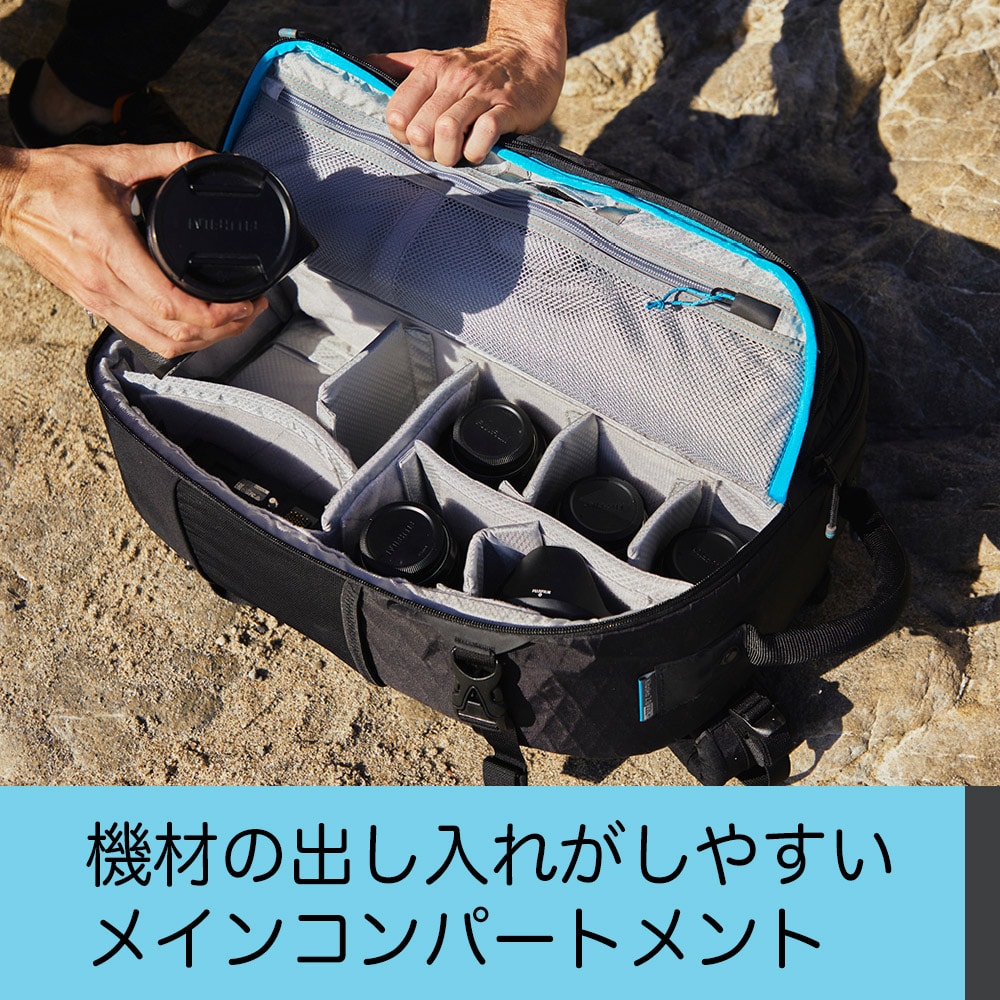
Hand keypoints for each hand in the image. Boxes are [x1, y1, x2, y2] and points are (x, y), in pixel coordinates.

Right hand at [0, 142, 266, 355]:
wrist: (1, 197)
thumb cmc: (49, 181)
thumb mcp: (112, 160)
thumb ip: (165, 157)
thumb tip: (206, 157)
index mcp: (112, 251)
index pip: (172, 303)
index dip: (217, 314)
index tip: (244, 302)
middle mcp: (105, 286)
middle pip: (176, 333)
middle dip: (223, 330)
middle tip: (249, 311)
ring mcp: (99, 302)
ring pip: (161, 343)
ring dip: (203, 341)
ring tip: (231, 321)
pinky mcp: (95, 306)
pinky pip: (143, 337)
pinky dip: (177, 339)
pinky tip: (196, 326)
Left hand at [368, 31, 564, 166]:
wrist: (529, 57)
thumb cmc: (478, 69)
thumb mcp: (437, 60)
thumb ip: (402, 66)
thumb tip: (367, 63)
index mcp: (432, 69)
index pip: (397, 112)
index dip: (403, 135)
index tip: (418, 138)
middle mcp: (454, 79)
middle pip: (420, 128)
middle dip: (425, 151)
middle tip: (438, 151)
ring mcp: (482, 94)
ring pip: (447, 131)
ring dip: (447, 155)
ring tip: (456, 154)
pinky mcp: (508, 109)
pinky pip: (484, 135)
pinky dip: (475, 152)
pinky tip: (477, 151)